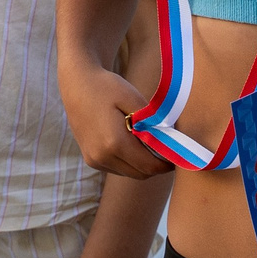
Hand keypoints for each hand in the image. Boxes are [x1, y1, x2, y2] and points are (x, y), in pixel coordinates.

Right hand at [64, 64, 171, 180]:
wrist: (76, 84)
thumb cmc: (107, 87)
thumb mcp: (133, 98)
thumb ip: (152, 122)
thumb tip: (170, 140)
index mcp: (114, 143)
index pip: (149, 166)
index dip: (167, 164)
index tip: (179, 154)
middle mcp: (102, 156)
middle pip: (141, 174)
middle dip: (158, 166)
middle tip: (169, 150)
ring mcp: (94, 160)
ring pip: (130, 173)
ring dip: (144, 165)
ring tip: (153, 145)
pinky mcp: (91, 159)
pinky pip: (118, 168)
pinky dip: (130, 162)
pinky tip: (135, 144)